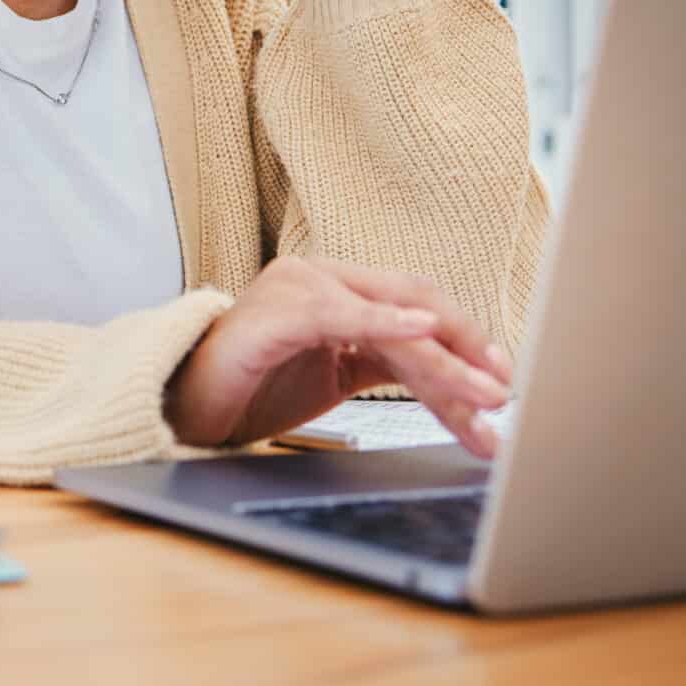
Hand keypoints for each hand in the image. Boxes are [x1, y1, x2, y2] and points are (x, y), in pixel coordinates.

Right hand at [164, 255, 514, 458]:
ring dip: (444, 364)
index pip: (416, 305)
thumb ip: (385, 362)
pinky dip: (385, 322)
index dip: (465, 338)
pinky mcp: (276, 314)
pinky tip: (422, 333)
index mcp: (335, 290)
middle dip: (467, 351)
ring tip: (482, 399)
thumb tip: (458, 384)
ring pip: (391, 319)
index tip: (502, 380)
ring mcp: (296, 289)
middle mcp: (319, 278)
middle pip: (414, 304)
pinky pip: (341, 316)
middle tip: (503, 394)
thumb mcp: (335, 376)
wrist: (182, 407)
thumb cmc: (250, 388)